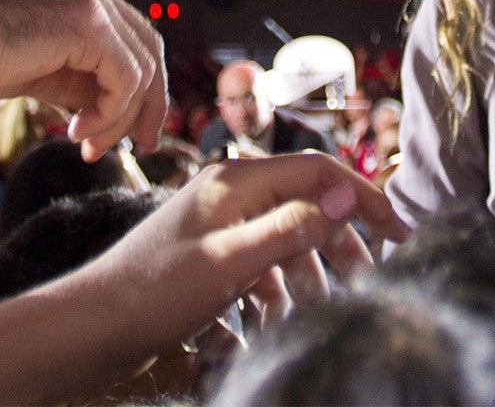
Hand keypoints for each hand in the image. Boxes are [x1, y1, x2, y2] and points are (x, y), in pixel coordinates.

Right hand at [0, 0, 165, 161]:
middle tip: (138, 146)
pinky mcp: (87, 21)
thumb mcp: (38, 69)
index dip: (140, 89)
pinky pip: (125, 77)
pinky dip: (111, 113)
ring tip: (86, 146)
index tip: (127, 132)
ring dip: (120, 118)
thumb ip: (78, 79)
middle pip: (149, 49)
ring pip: (142, 67)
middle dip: (147, 104)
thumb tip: (111, 109)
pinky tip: (76, 131)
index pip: (134, 39)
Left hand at [87, 153, 402, 343]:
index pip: (318, 169)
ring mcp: (219, 222)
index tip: (400, 231)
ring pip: (286, 237)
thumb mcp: (231, 262)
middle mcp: (230, 192)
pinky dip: (278, 288)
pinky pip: (260, 262)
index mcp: (237, 180)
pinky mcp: (210, 254)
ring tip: (326, 308)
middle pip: (307, 202)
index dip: (364, 196)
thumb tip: (346, 195)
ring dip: (311, 271)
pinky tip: (279, 320)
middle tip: (370, 278)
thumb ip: (290, 227)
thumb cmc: (155, 292)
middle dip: (342, 240)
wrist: (93, 325)